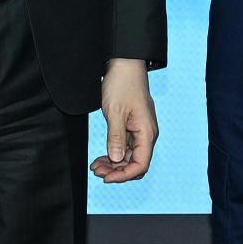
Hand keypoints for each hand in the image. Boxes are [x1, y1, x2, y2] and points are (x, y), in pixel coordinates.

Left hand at [92, 58, 156, 183]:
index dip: (124, 175)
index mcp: (147, 133)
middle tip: (96, 171)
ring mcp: (140, 132)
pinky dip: (114, 154)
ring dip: (114, 164)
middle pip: (135, 164)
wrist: (125, 66)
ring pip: (129, 158)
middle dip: (117, 171)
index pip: (140, 165)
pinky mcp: (133, 128)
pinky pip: (126, 148)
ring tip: (96, 166)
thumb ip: (116, 138)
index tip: (106, 177)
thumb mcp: (115, 112)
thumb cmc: (122, 85)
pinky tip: (101, 157)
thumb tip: (116, 159)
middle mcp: (146, 135)